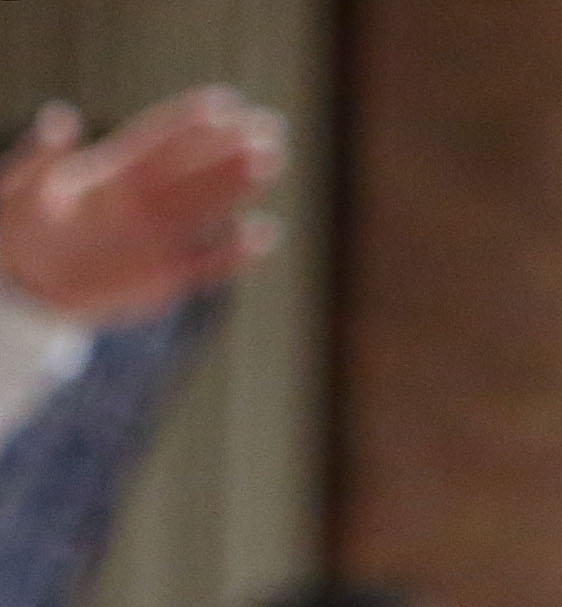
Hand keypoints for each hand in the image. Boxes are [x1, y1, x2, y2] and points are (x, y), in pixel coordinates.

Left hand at [0, 92, 283, 326]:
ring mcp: (160, 238)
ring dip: (240, 187)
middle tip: (270, 128)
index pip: (158, 142)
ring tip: (272, 163)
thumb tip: (61, 116)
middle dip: (232, 148)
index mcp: (112, 174)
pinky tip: (260, 234)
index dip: (190, 121)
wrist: (27, 284)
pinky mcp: (167, 277)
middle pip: (195, 170)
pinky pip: (207, 263)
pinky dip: (234, 252)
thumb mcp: (21, 186)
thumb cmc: (17, 226)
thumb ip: (42, 154)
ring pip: (208, 208)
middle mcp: (145, 202)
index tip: (226, 103)